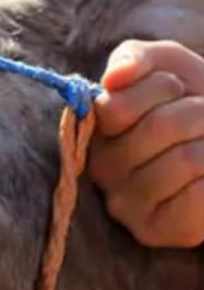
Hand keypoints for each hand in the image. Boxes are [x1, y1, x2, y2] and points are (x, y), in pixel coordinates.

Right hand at [89, 39, 203, 247]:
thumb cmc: (193, 104)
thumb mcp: (165, 67)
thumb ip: (134, 59)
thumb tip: (115, 78)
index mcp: (96, 132)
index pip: (116, 107)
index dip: (160, 88)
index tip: (177, 89)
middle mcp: (103, 170)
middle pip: (159, 129)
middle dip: (198, 113)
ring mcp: (126, 205)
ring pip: (186, 160)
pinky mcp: (156, 231)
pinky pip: (196, 198)